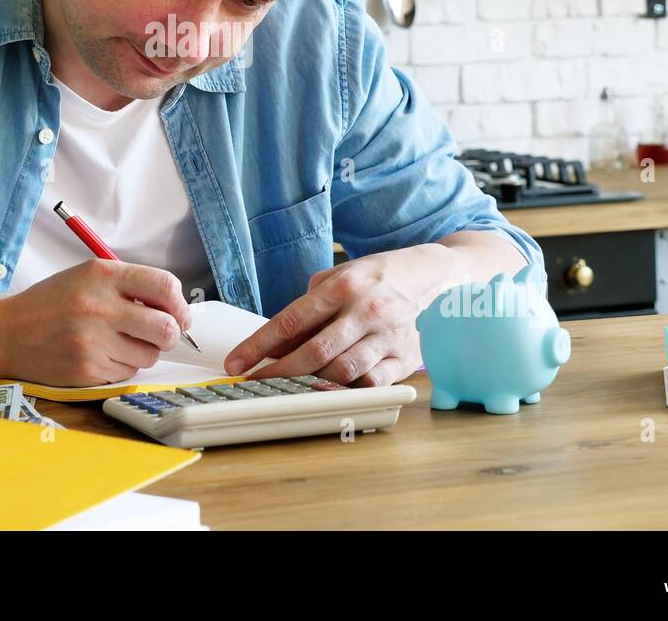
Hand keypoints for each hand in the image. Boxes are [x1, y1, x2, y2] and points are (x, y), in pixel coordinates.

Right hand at [0, 259, 193, 386]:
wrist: (6, 332)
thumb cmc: (52, 303)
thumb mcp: (88, 277)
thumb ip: (130, 285)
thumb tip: (177, 307)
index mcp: (102, 275)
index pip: (165, 286)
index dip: (179, 304)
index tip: (179, 313)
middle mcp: (99, 306)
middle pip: (166, 327)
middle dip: (170, 334)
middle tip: (160, 334)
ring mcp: (93, 341)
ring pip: (149, 355)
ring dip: (142, 351)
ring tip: (117, 342)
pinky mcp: (87, 370)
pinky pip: (127, 372)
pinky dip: (120, 366)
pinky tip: (98, 354)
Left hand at [223, 250, 426, 386]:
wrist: (431, 276)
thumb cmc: (375, 279)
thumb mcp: (337, 279)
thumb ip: (306, 309)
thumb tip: (275, 344)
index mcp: (342, 287)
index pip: (291, 321)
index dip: (259, 345)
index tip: (236, 362)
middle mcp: (364, 311)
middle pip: (314, 352)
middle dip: (278, 372)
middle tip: (255, 383)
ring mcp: (386, 336)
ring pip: (342, 372)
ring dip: (310, 384)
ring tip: (287, 388)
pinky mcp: (404, 357)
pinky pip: (371, 383)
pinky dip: (346, 391)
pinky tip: (328, 392)